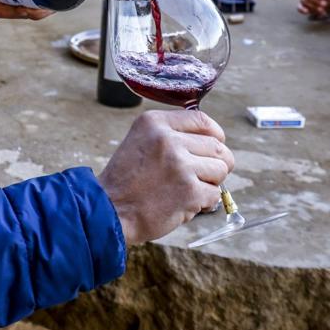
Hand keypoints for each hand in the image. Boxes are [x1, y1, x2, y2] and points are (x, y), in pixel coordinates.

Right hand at [98, 109, 234, 244]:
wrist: (109, 210)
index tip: (214, 146)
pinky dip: (204, 202)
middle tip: (203, 176)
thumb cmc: (126, 180)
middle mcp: (168, 139)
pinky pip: (215, 194)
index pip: (202, 119)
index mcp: (154, 123)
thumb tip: (211, 138)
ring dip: (210, 183)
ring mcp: (180, 165)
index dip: (215, 134)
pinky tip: (184, 204)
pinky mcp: (189, 191)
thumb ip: (170, 134)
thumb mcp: (140, 141)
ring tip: (188, 190)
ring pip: (221, 169)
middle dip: (216, 163)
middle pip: (217, 146)